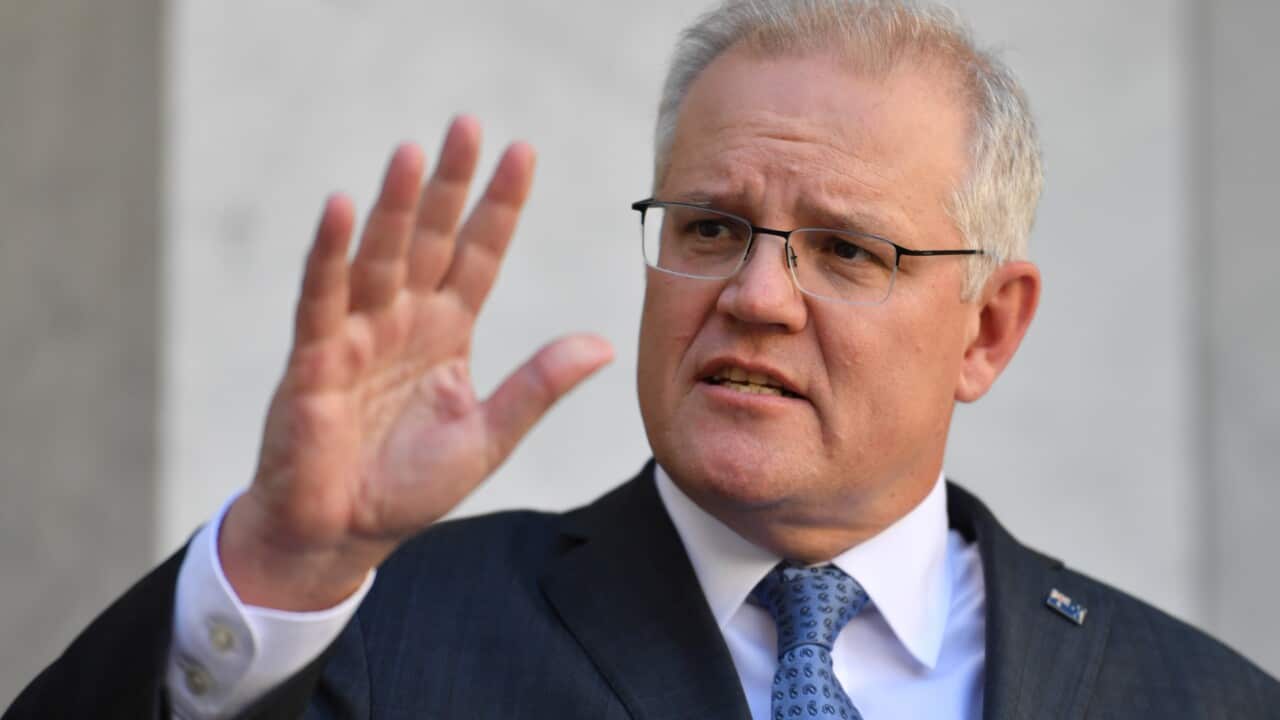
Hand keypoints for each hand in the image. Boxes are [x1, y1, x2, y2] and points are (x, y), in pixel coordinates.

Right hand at [218, 117, 613, 609]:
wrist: (340, 536)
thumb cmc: (406, 487)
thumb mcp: (487, 435)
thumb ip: (537, 388)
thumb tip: (603, 345)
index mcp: (446, 332)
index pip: (478, 255)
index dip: (498, 206)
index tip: (523, 152)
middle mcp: (403, 320)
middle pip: (430, 239)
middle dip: (449, 184)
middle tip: (468, 124)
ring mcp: (357, 335)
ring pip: (380, 257)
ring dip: (396, 207)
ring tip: (414, 152)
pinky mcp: (315, 359)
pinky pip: (322, 298)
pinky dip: (330, 255)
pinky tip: (341, 208)